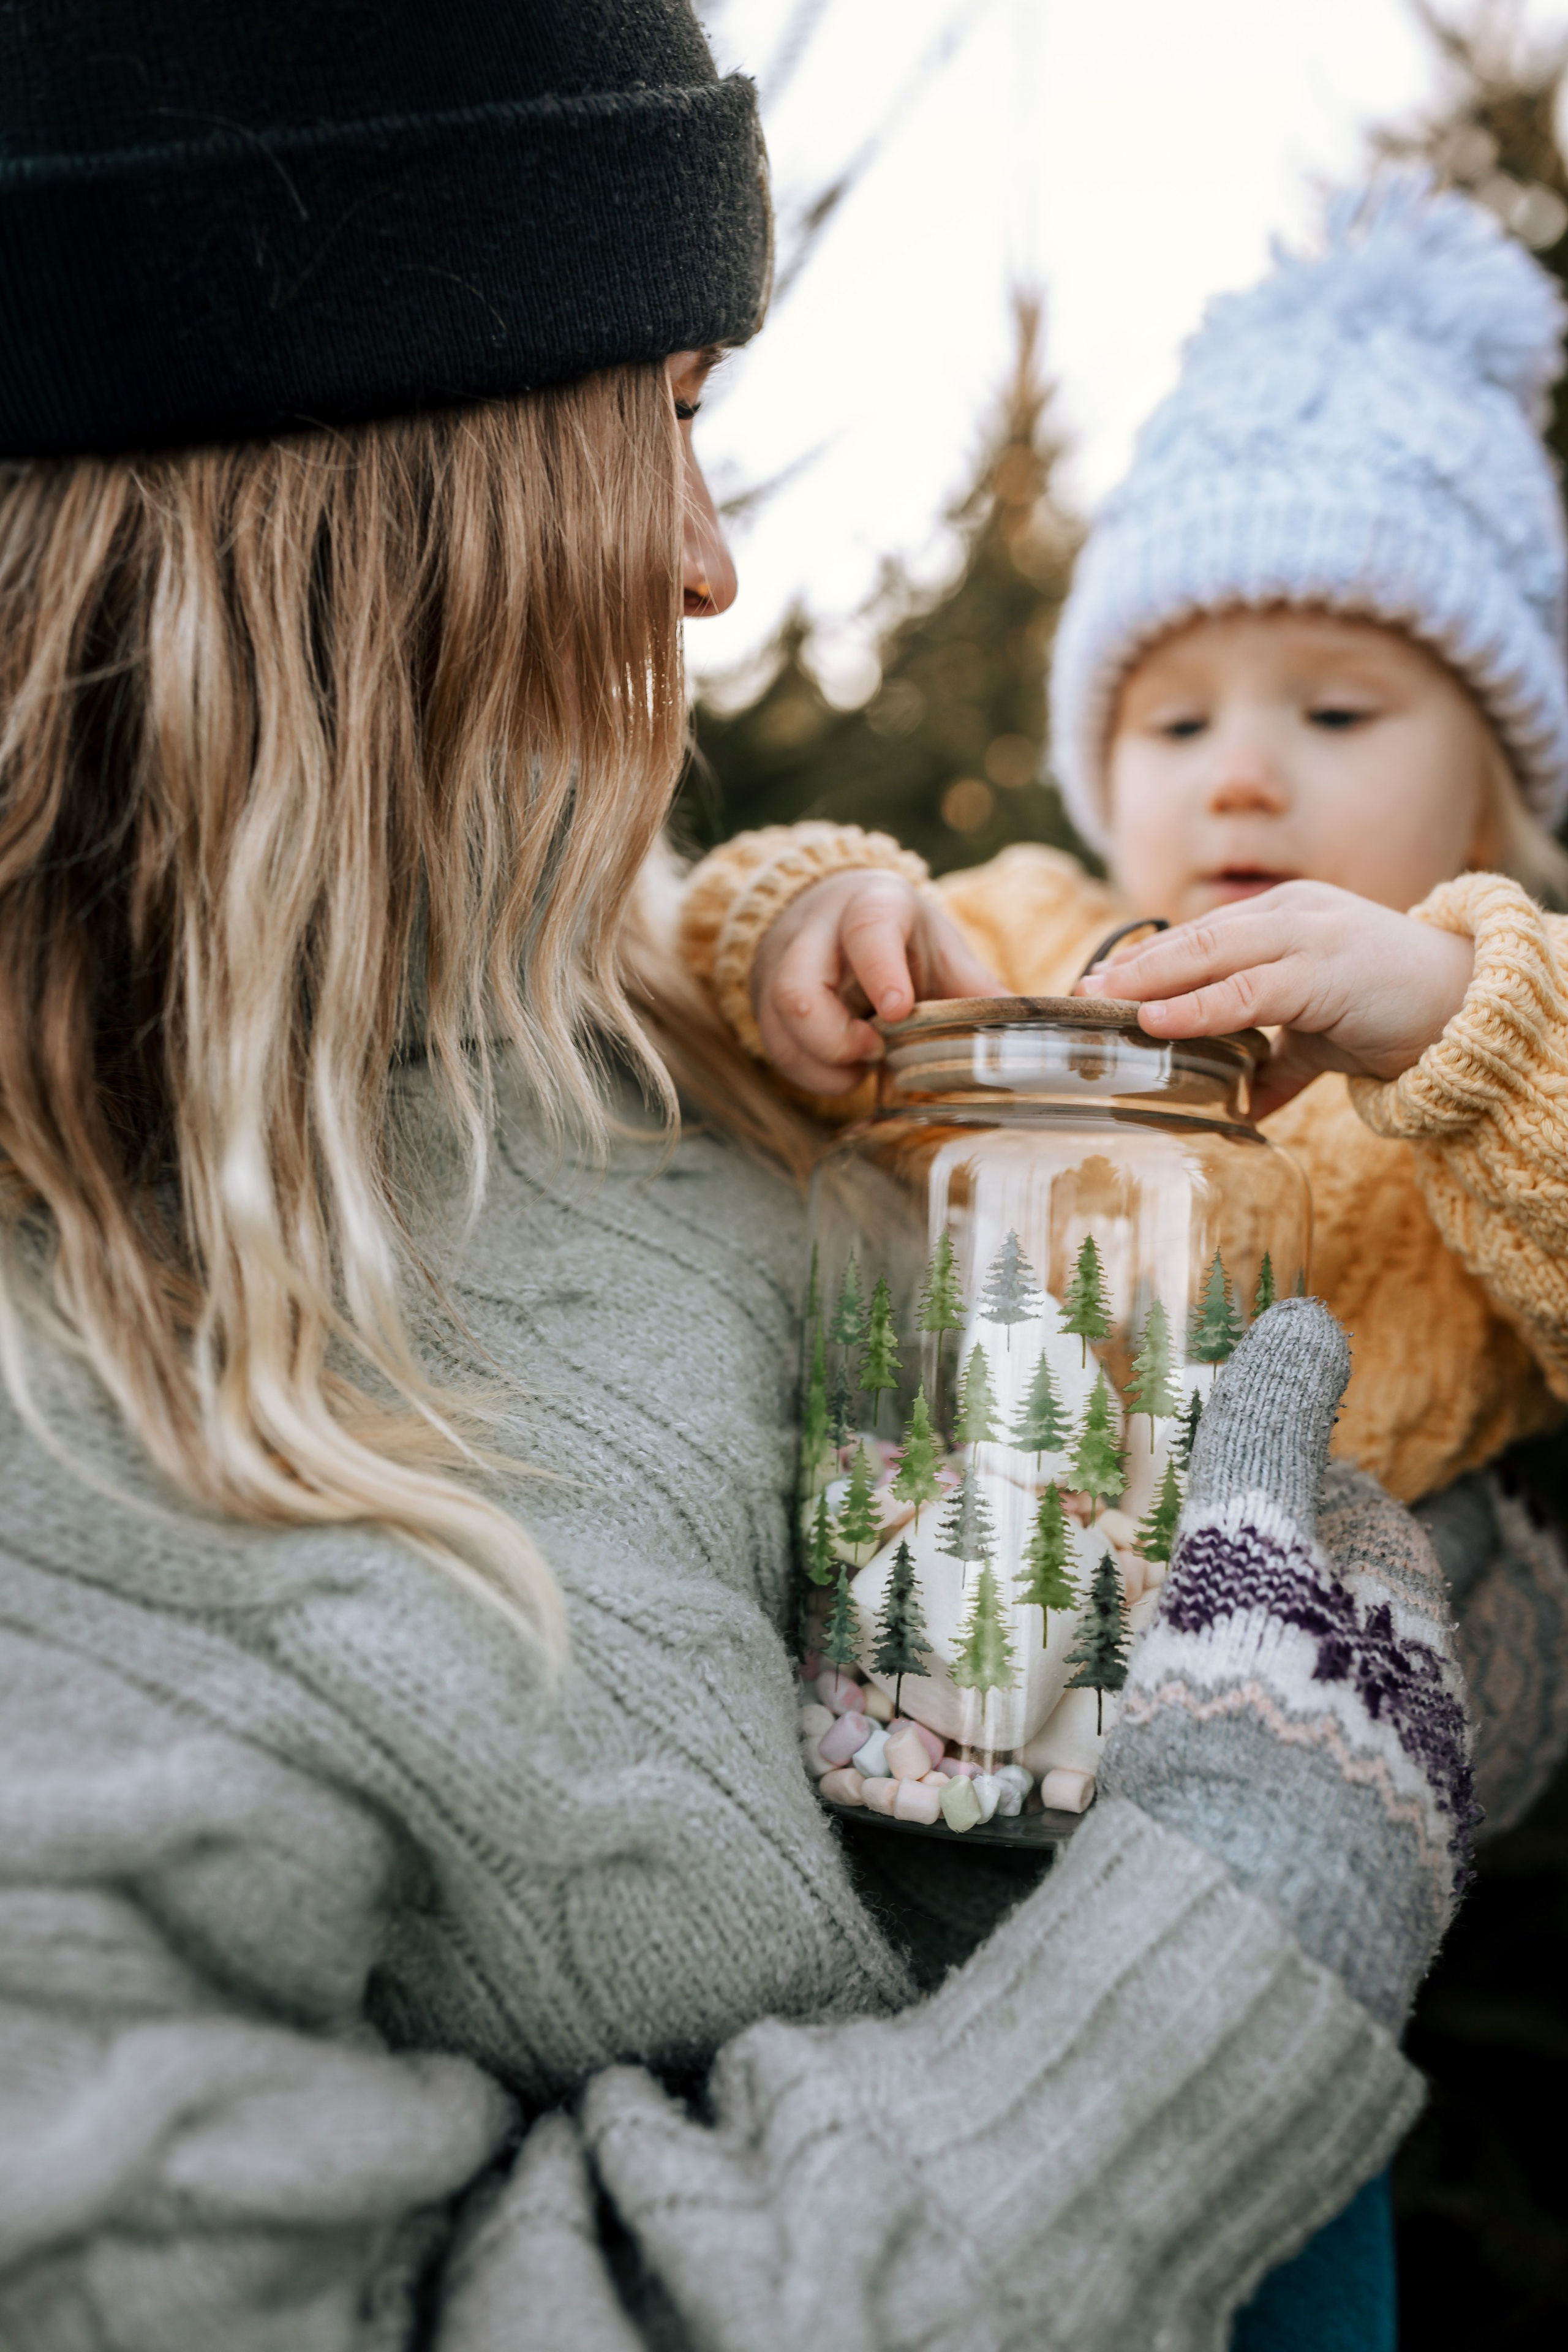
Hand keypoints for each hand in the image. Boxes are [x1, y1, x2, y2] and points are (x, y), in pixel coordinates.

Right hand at [750, 872, 1002, 1092]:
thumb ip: (977, 989)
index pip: (867, 931)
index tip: (899, 1012)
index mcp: (871, 905)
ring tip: (863, 1066)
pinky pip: (775, 1049)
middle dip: (835, 1039)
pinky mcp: (764, 1000)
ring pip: (780, 1025)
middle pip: (799, 989)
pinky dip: (812, 1074)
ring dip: (824, 1064)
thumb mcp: (941, 948)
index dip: (881, 973)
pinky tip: (845, 1070)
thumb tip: (1034, 1031)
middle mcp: (816, 932)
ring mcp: (781, 966)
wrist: (830, 911)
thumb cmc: (900, 936)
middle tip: (875, 1052)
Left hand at [1076, 881, 1473, 1116]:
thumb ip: (1279, 1061)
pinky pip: (1245, 991)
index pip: (1198, 937)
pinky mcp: (1323, 971)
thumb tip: (1243, 1103)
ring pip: (1209, 955)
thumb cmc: (1394, 1012)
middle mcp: (1289, 914)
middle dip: (1131, 969)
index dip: (1144, 963)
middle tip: (1078, 996)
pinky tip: (1156, 1022)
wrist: (1468, 1009)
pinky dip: (1195, 1007)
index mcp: (1282, 918)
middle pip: (1191, 938)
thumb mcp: (1321, 1034)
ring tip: (1100, 1006)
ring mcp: (1306, 936)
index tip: (1095, 988)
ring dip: (1149, 983)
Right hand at [1100, 1298, 1474, 2033]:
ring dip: (1262, 1685)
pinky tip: (1189, 1780)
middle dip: (1275, 1591)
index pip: (1362, 1513)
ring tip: (1165, 1682)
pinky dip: (1251, 1772)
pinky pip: (1302, 1796)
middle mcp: (1424, 1696)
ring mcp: (1400, 1796)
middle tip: (1175, 1583)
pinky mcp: (1363, 1880)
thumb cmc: (1250, 1699)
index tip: (1222, 1484)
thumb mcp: (1247, 1537)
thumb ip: (1268, 1429)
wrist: (1258, 1910)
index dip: (1293, 1485)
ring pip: (1330, 1708)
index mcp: (1402, 1603)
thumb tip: (1307, 1317)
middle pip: (1344, 1612)